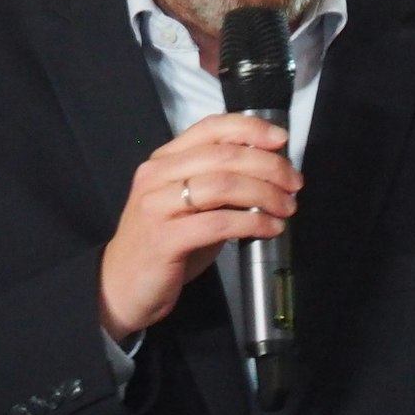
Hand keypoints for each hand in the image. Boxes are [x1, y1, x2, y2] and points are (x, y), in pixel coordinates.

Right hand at [98, 113, 300, 339]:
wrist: (120, 287)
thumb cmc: (163, 244)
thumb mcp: (190, 205)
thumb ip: (219, 184)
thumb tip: (269, 173)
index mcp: (163, 161)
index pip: (210, 128)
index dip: (251, 129)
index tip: (281, 140)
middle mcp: (156, 176)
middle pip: (224, 156)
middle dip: (269, 166)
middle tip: (294, 183)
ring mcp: (157, 206)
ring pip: (224, 185)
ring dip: (265, 194)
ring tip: (287, 207)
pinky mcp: (164, 238)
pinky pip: (219, 223)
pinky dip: (253, 223)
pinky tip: (270, 228)